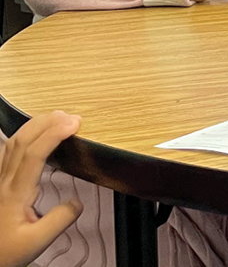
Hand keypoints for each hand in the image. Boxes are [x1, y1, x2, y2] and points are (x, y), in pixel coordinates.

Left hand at [0, 111, 82, 266]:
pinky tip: (34, 137)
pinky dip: (24, 137)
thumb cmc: (5, 252)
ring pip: (11, 143)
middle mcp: (3, 183)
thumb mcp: (36, 243)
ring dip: (34, 126)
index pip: (34, 154)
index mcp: (14, 194)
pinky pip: (7, 152)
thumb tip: (77, 202)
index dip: (54, 134)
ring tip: (55, 118)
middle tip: (70, 117)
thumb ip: (59, 220)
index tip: (74, 124)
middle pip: (21, 141)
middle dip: (46, 123)